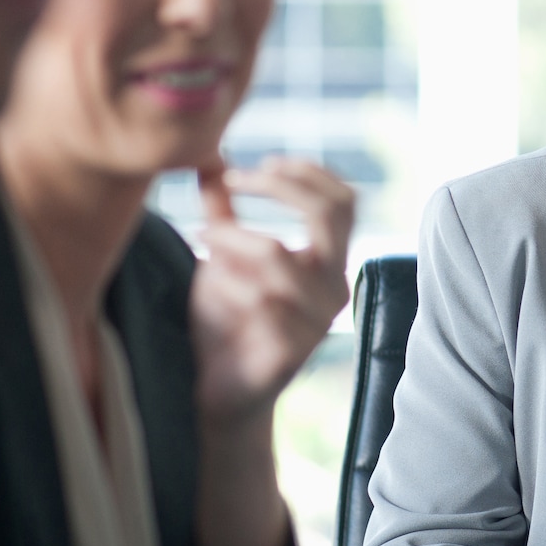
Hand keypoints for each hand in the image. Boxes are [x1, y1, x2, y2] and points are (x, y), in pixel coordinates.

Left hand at [190, 157, 354, 427]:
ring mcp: (318, 321)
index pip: (344, 200)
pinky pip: (258, 301)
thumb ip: (224, 212)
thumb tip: (211, 155)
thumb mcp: (223, 257)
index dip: (306, 173)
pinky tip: (208, 295)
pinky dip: (224, 288)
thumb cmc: (226, 319)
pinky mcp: (294, 351)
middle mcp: (334, 287)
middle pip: (332, 214)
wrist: (220, 390)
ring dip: (231, 241)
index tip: (257, 166)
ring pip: (278, 255)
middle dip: (280, 188)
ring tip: (201, 242)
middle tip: (234, 180)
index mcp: (329, 262)